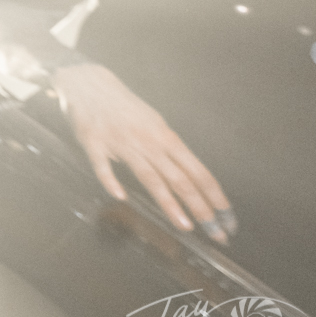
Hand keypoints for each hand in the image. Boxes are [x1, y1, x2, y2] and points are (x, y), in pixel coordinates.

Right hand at [52, 63, 233, 240]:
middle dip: (201, 208)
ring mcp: (122, 143)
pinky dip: (111, 180)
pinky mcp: (94, 143)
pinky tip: (120, 196)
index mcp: (165, 137)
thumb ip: (166, 149)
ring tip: (185, 226)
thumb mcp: (153, 122)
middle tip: (216, 233)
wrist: (88, 82)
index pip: (198, 172)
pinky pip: (103, 165)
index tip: (227, 217)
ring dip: (169, 203)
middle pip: (180, 179)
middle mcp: (149, 142)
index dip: (215, 196)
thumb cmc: (123, 104)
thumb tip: (186, 173)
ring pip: (150, 177)